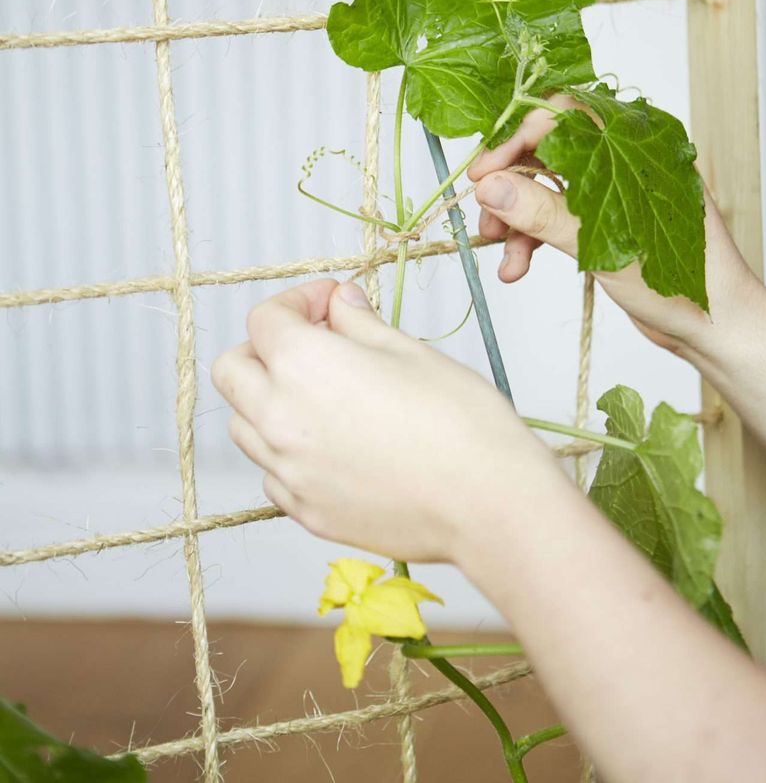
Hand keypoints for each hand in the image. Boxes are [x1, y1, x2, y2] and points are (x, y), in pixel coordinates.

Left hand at [211, 279, 545, 562]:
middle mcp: (279, 418)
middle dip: (263, 348)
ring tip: (322, 397)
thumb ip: (359, 323)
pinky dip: (288, 452)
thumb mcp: (408, 350)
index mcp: (302, 365)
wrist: (486, 501)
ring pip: (243, 425)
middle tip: (313, 344)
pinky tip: (334, 445)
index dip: (298, 301)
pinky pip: (273, 473)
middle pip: (232, 370)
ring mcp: (288, 471)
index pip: (264, 319)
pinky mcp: (305, 511)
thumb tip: (340, 303)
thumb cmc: (458, 418)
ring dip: (268, 400)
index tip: (331, 302)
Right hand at [468, 96, 760, 362]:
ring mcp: (613, 190)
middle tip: (483, 213)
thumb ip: (545, 214)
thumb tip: (492, 188)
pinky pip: (555, 215)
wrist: (716, 327)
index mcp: (638, 144)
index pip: (564, 117)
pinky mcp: (605, 220)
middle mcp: (625, 159)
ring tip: (500, 250)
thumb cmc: (686, 281)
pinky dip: (532, 237)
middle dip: (510, 184)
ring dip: (516, 216)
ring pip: (547, 185)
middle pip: (548, 151)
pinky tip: (517, 266)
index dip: (517, 140)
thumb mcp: (607, 245)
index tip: (484, 174)